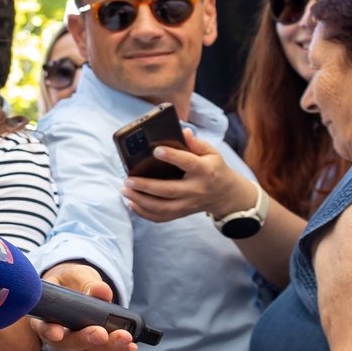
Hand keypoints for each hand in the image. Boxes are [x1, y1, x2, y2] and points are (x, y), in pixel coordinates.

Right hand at [32, 263, 139, 350]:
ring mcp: (73, 349)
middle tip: (102, 333)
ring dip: (108, 350)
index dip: (49, 331)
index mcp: (45, 316)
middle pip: (68, 346)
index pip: (43, 327)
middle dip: (86, 340)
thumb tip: (101, 291)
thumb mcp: (76, 277)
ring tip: (126, 339)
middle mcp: (56, 337)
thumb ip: (87, 283)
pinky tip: (130, 348)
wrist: (77, 290)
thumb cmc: (72, 283)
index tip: (57, 332)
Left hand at [122, 128, 251, 222]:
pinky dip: (144, 213)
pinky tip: (131, 203)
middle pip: (169, 190)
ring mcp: (188, 204)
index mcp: (204, 171)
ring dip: (140, 201)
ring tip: (125, 191)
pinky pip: (161, 218)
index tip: (155, 150)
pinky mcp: (182, 213)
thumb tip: (182, 132)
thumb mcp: (211, 153)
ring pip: (162, 208)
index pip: (188, 163)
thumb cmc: (214, 169)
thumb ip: (196, 143)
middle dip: (146, 186)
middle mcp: (196, 189)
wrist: (226, 195)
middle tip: (128, 180)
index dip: (172, 156)